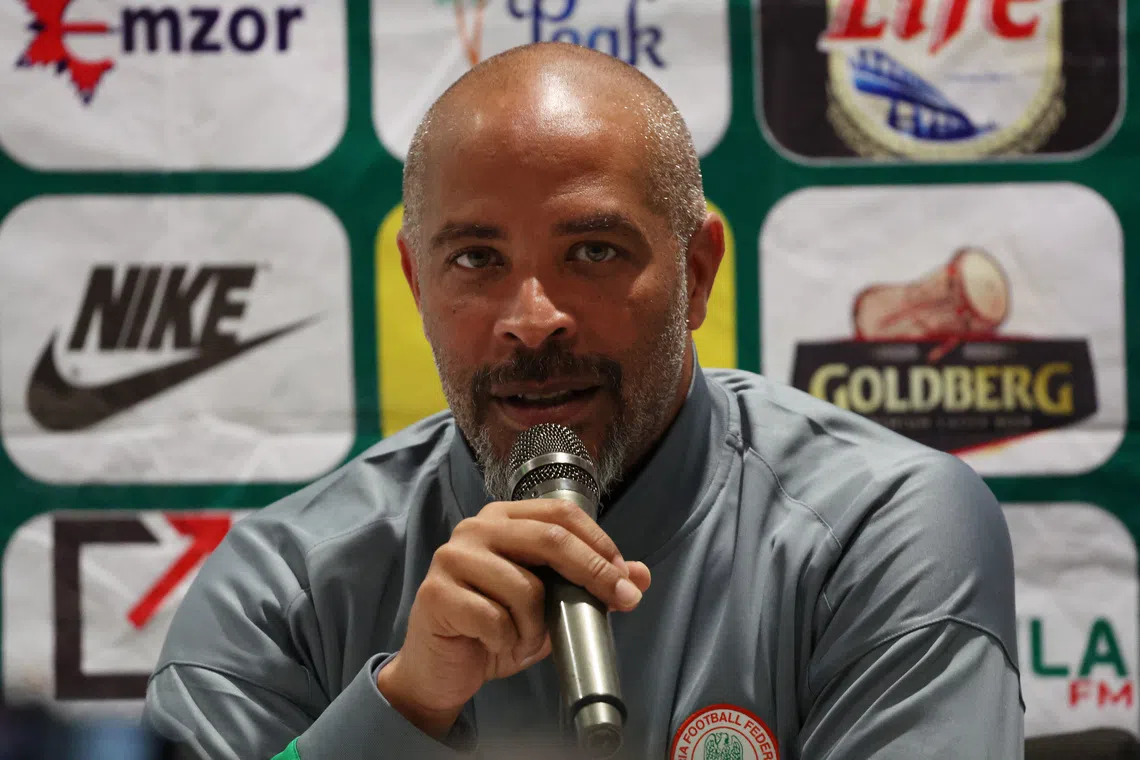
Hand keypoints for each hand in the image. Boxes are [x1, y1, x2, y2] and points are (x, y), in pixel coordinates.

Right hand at [376, 499, 651, 738]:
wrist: (442, 670)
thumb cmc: (494, 629)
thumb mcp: (551, 606)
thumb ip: (589, 585)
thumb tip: (641, 575)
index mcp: (504, 519)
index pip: (561, 514)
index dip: (599, 543)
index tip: (625, 577)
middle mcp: (476, 528)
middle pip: (549, 538)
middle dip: (593, 572)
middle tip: (621, 599)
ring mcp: (452, 558)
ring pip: (524, 587)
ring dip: (537, 626)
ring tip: (525, 639)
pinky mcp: (437, 594)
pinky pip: (494, 619)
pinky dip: (507, 640)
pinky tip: (496, 644)